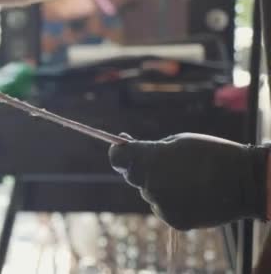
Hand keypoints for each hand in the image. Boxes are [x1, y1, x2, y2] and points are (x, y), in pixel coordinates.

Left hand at [108, 133, 268, 230]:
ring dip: (162, 187)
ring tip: (189, 180)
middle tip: (169, 165)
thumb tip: (124, 145)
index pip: (117, 157)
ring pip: (150, 194)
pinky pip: (164, 209)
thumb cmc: (210, 154)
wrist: (244, 181)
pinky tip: (193, 195)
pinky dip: (173, 203)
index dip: (117, 154)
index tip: (121, 150)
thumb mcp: (178, 142)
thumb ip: (149, 148)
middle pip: (134, 177)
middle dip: (145, 170)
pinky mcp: (173, 220)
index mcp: (151, 159)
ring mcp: (162, 204)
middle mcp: (152, 183)